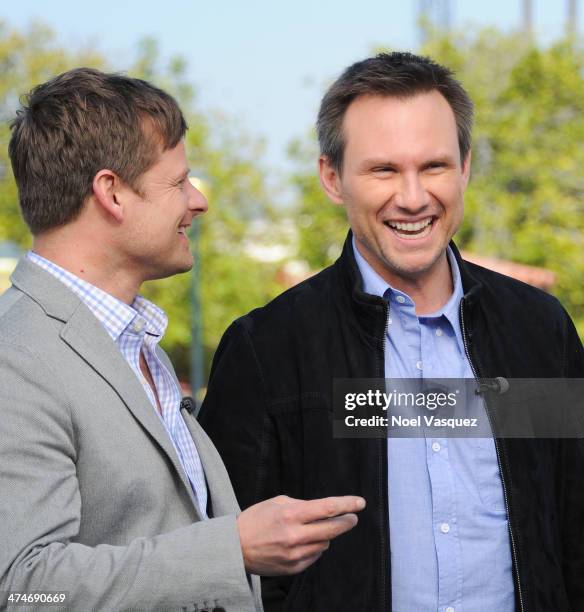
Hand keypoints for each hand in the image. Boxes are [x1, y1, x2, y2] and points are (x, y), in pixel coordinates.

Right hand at [237, 495, 365, 575]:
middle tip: (352, 517)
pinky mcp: (293, 568)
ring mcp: (295, 554)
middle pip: (333, 529)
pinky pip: (315, 555)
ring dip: (325, 534)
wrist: (235, 547)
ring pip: (325, 543)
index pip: (327, 508)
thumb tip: (324, 511)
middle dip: (346, 521)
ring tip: (311, 529)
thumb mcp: (277, 503)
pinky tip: (302, 541)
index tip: (360, 502)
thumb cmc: (256, 520)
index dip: (347, 504)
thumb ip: (302, 506)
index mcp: (290, 514)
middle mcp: (294, 535)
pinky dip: (314, 547)